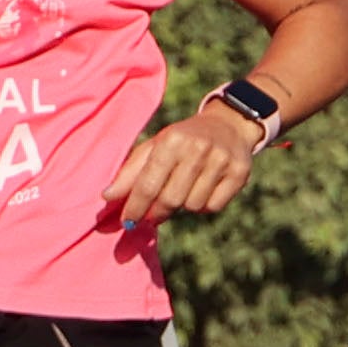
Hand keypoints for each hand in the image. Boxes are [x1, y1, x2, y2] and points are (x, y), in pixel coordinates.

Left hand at [104, 106, 268, 226]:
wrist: (229, 125)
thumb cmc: (182, 140)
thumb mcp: (155, 147)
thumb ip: (130, 172)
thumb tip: (107, 197)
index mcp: (172, 140)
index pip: (148, 183)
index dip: (135, 207)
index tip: (127, 222)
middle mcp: (198, 148)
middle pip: (170, 199)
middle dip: (157, 212)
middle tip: (153, 215)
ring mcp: (221, 161)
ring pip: (192, 206)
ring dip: (183, 206)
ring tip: (184, 190)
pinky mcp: (240, 173)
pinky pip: (213, 207)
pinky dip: (204, 205)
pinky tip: (203, 189)